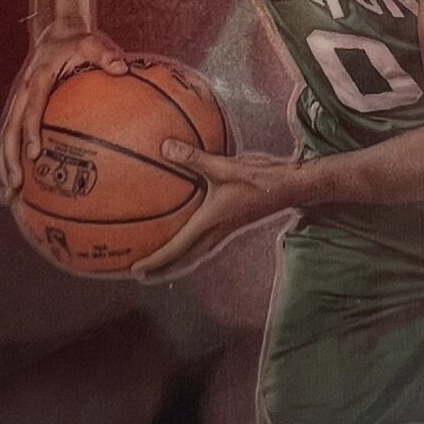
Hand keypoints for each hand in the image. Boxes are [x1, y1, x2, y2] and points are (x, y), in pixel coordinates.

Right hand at [0, 21, 128, 206]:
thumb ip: (104, 54)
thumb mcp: (90, 42)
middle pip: (10, 127)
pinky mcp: (18, 110)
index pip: (32, 107)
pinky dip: (6, 160)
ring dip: (3, 164)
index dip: (30, 130)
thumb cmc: (75, 43)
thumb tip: (121, 67)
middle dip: (10, 157)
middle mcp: (23, 92)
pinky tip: (10, 186)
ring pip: (4, 136)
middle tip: (16, 183)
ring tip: (7, 194)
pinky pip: (9, 136)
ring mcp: (18, 102)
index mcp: (38, 78)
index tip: (33, 153)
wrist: (54, 34)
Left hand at [129, 144, 300, 279]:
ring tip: (158, 265)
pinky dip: (189, 248)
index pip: (176, 249)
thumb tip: (165, 147)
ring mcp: (224, 231)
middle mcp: (215, 232)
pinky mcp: (230, 225)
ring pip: (194, 255)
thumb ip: (194, 158)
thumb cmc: (259, 178)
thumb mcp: (224, 165)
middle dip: (161, 270)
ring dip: (175, 263)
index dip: (154, 261)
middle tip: (139, 276)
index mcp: (209, 223)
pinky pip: (204, 243)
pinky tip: (185, 237)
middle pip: (183, 260)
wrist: (288, 187)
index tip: (135, 270)